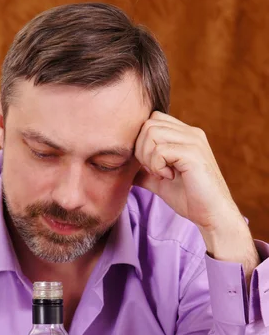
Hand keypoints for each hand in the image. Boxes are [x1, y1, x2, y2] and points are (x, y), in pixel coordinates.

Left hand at [133, 111, 241, 232]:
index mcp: (184, 135)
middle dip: (141, 149)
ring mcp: (193, 140)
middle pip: (148, 123)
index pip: (152, 119)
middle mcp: (190, 132)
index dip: (142, 141)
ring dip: (148, 157)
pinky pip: (160, 150)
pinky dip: (157, 166)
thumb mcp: (160, 182)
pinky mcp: (193, 153)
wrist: (212, 214)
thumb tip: (122, 167)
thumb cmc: (189, 198)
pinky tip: (169, 177)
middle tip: (153, 170)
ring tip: (161, 174)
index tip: (150, 165)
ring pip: (151, 132)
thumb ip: (144, 171)